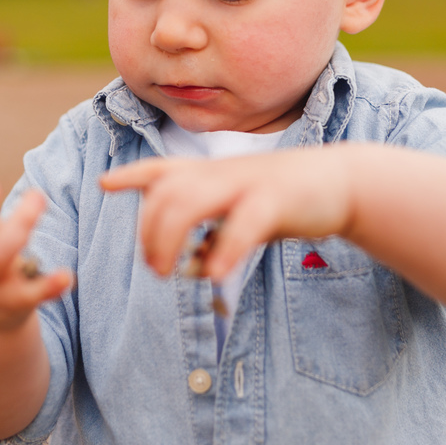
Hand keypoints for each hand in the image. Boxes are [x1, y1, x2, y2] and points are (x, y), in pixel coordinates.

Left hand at [100, 146, 355, 279]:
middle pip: (165, 193)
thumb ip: (213, 237)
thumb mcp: (241, 214)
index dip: (133, 175)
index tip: (105, 184)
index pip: (163, 168)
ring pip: (191, 202)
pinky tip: (213, 276)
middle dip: (148, 230)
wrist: (339, 181)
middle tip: (155, 269)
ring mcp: (246, 184)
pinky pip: (243, 224)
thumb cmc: (284, 200)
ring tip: (169, 273)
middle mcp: (222, 174)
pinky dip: (224, 250)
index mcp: (213, 174)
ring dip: (170, 239)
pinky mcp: (275, 201)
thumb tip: (191, 268)